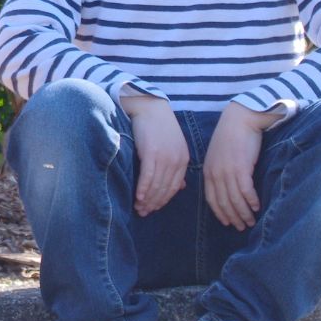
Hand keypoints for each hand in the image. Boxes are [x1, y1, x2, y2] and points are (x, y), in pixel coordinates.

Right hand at [120, 93, 188, 216]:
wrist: (150, 107)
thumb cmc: (158, 126)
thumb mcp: (173, 146)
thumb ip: (176, 166)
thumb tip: (180, 187)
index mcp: (183, 160)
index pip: (174, 187)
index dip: (163, 200)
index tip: (153, 208)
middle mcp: (176, 161)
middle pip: (165, 189)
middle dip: (154, 203)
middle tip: (143, 213)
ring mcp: (165, 157)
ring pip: (156, 184)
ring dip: (147, 199)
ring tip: (138, 207)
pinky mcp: (152, 152)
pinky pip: (148, 176)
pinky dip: (143, 188)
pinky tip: (137, 196)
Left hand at [204, 102, 282, 230]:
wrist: (239, 120)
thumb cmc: (231, 138)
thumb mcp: (219, 156)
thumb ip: (220, 171)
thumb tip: (227, 187)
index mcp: (208, 171)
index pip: (211, 199)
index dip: (220, 213)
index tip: (228, 223)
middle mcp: (215, 174)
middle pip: (224, 202)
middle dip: (233, 217)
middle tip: (243, 227)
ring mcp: (228, 171)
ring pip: (235, 199)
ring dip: (244, 213)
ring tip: (252, 221)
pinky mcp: (241, 167)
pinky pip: (246, 191)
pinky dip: (251, 201)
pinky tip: (257, 207)